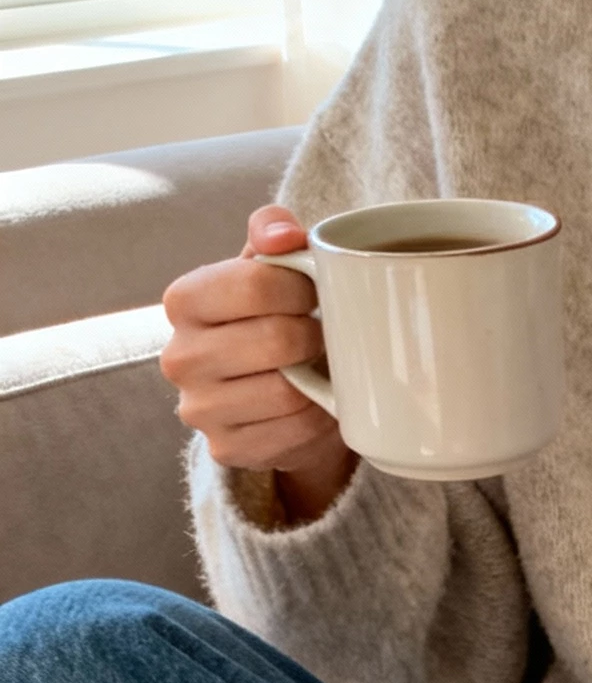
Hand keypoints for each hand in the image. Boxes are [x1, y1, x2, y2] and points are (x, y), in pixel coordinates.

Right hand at [161, 205, 358, 524]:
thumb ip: (273, 233)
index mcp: (184, 300)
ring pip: (285, 392)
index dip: (300, 287)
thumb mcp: (270, 266)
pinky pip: (291, 433)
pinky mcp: (225, 449)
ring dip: (318, 380)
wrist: (274, 391)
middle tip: (321, 333)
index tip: (315, 292)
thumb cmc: (272, 316)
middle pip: (274, 340)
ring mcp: (198, 409)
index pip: (252, 283)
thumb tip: (283, 234)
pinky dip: (317, 418)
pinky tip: (315, 403)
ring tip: (317, 367)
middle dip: (313, 335)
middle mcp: (178, 357)